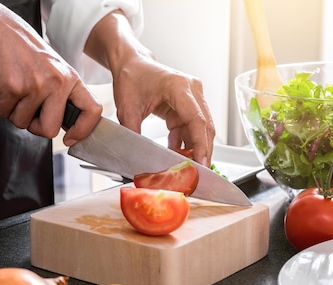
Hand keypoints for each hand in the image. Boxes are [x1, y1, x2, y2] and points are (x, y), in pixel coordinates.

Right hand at [0, 5, 101, 140]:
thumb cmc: (21, 50)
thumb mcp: (53, 69)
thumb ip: (61, 94)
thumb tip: (65, 124)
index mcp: (70, 79)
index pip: (92, 110)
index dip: (83, 130)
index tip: (71, 138)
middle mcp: (56, 82)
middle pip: (50, 130)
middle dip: (34, 126)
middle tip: (27, 111)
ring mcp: (36, 85)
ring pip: (23, 123)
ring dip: (13, 112)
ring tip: (12, 90)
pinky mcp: (14, 87)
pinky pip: (4, 113)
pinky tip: (1, 86)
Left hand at [83, 11, 213, 165]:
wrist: (131, 63)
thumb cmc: (131, 78)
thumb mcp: (127, 109)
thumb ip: (134, 134)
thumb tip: (139, 159)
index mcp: (179, 87)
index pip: (197, 120)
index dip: (201, 145)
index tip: (202, 164)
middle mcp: (192, 89)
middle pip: (205, 126)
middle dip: (202, 151)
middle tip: (197, 173)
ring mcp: (193, 96)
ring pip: (200, 129)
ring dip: (193, 148)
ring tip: (183, 166)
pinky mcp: (189, 104)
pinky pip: (191, 128)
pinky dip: (185, 142)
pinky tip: (175, 152)